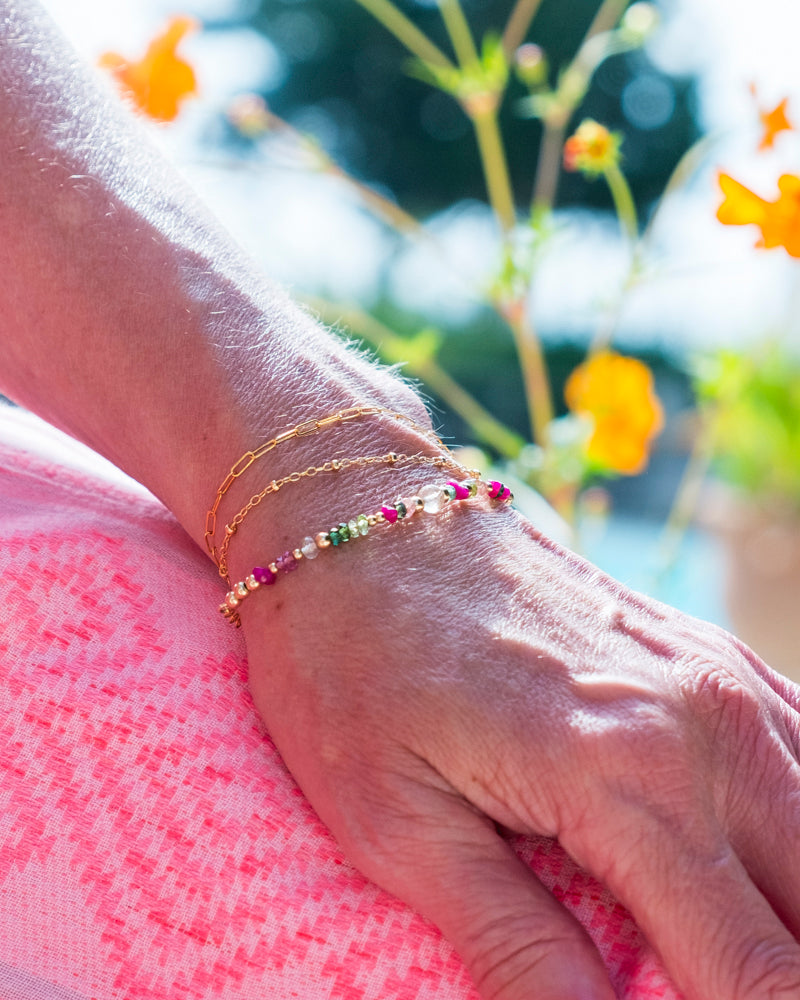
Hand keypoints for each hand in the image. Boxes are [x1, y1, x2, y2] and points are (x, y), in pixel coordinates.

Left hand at [237, 492, 799, 999]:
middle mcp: (707, 723)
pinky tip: (747, 867)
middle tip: (691, 983)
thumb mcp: (396, 823)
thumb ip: (513, 946)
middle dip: (775, 977)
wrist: (362, 518)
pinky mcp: (707, 653)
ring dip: (786, 912)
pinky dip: (791, 837)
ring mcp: (719, 676)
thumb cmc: (354, 662)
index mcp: (629, 779)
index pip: (756, 974)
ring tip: (716, 945)